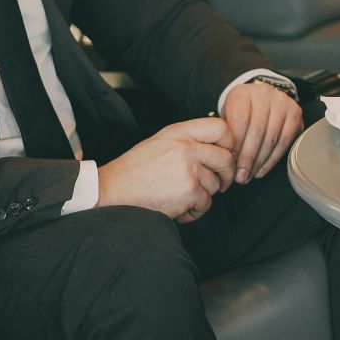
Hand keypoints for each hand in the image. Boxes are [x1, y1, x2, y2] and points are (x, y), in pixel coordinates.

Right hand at [97, 117, 235, 221]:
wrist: (110, 193)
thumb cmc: (133, 172)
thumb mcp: (159, 144)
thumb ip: (187, 141)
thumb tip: (218, 147)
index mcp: (179, 132)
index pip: (221, 128)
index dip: (229, 143)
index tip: (225, 155)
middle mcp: (186, 147)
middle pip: (226, 158)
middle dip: (225, 175)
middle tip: (218, 184)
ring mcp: (189, 169)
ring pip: (215, 185)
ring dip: (203, 196)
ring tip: (181, 198)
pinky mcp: (189, 191)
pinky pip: (205, 204)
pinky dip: (193, 212)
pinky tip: (177, 209)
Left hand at [221, 80, 302, 184]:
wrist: (259, 99)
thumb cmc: (239, 112)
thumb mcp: (226, 116)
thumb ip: (225, 133)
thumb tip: (225, 160)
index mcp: (242, 93)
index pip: (240, 119)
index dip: (236, 143)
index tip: (230, 161)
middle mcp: (264, 94)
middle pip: (257, 130)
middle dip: (248, 158)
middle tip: (241, 176)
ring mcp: (282, 102)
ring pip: (272, 138)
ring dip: (260, 162)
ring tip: (249, 175)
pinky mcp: (295, 113)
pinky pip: (285, 141)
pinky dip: (273, 159)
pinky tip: (262, 169)